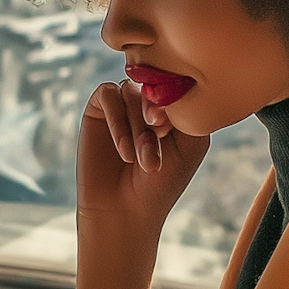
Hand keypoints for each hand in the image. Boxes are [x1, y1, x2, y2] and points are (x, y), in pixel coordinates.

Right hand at [77, 78, 209, 241]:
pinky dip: (118, 122)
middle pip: (154, 82)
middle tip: (159, 139)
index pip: (179, 78)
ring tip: (144, 159)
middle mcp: (150, 100)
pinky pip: (108, 94)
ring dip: (139, 125)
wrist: (126, 210)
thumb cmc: (162, 182)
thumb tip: (164, 79)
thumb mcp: (190, 143)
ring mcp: (124, 103)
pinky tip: (125, 152)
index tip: (173, 128)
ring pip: (133, 90)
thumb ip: (186, 105)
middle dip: (157, 113)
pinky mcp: (98, 109)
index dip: (176, 95)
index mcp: (176, 104)